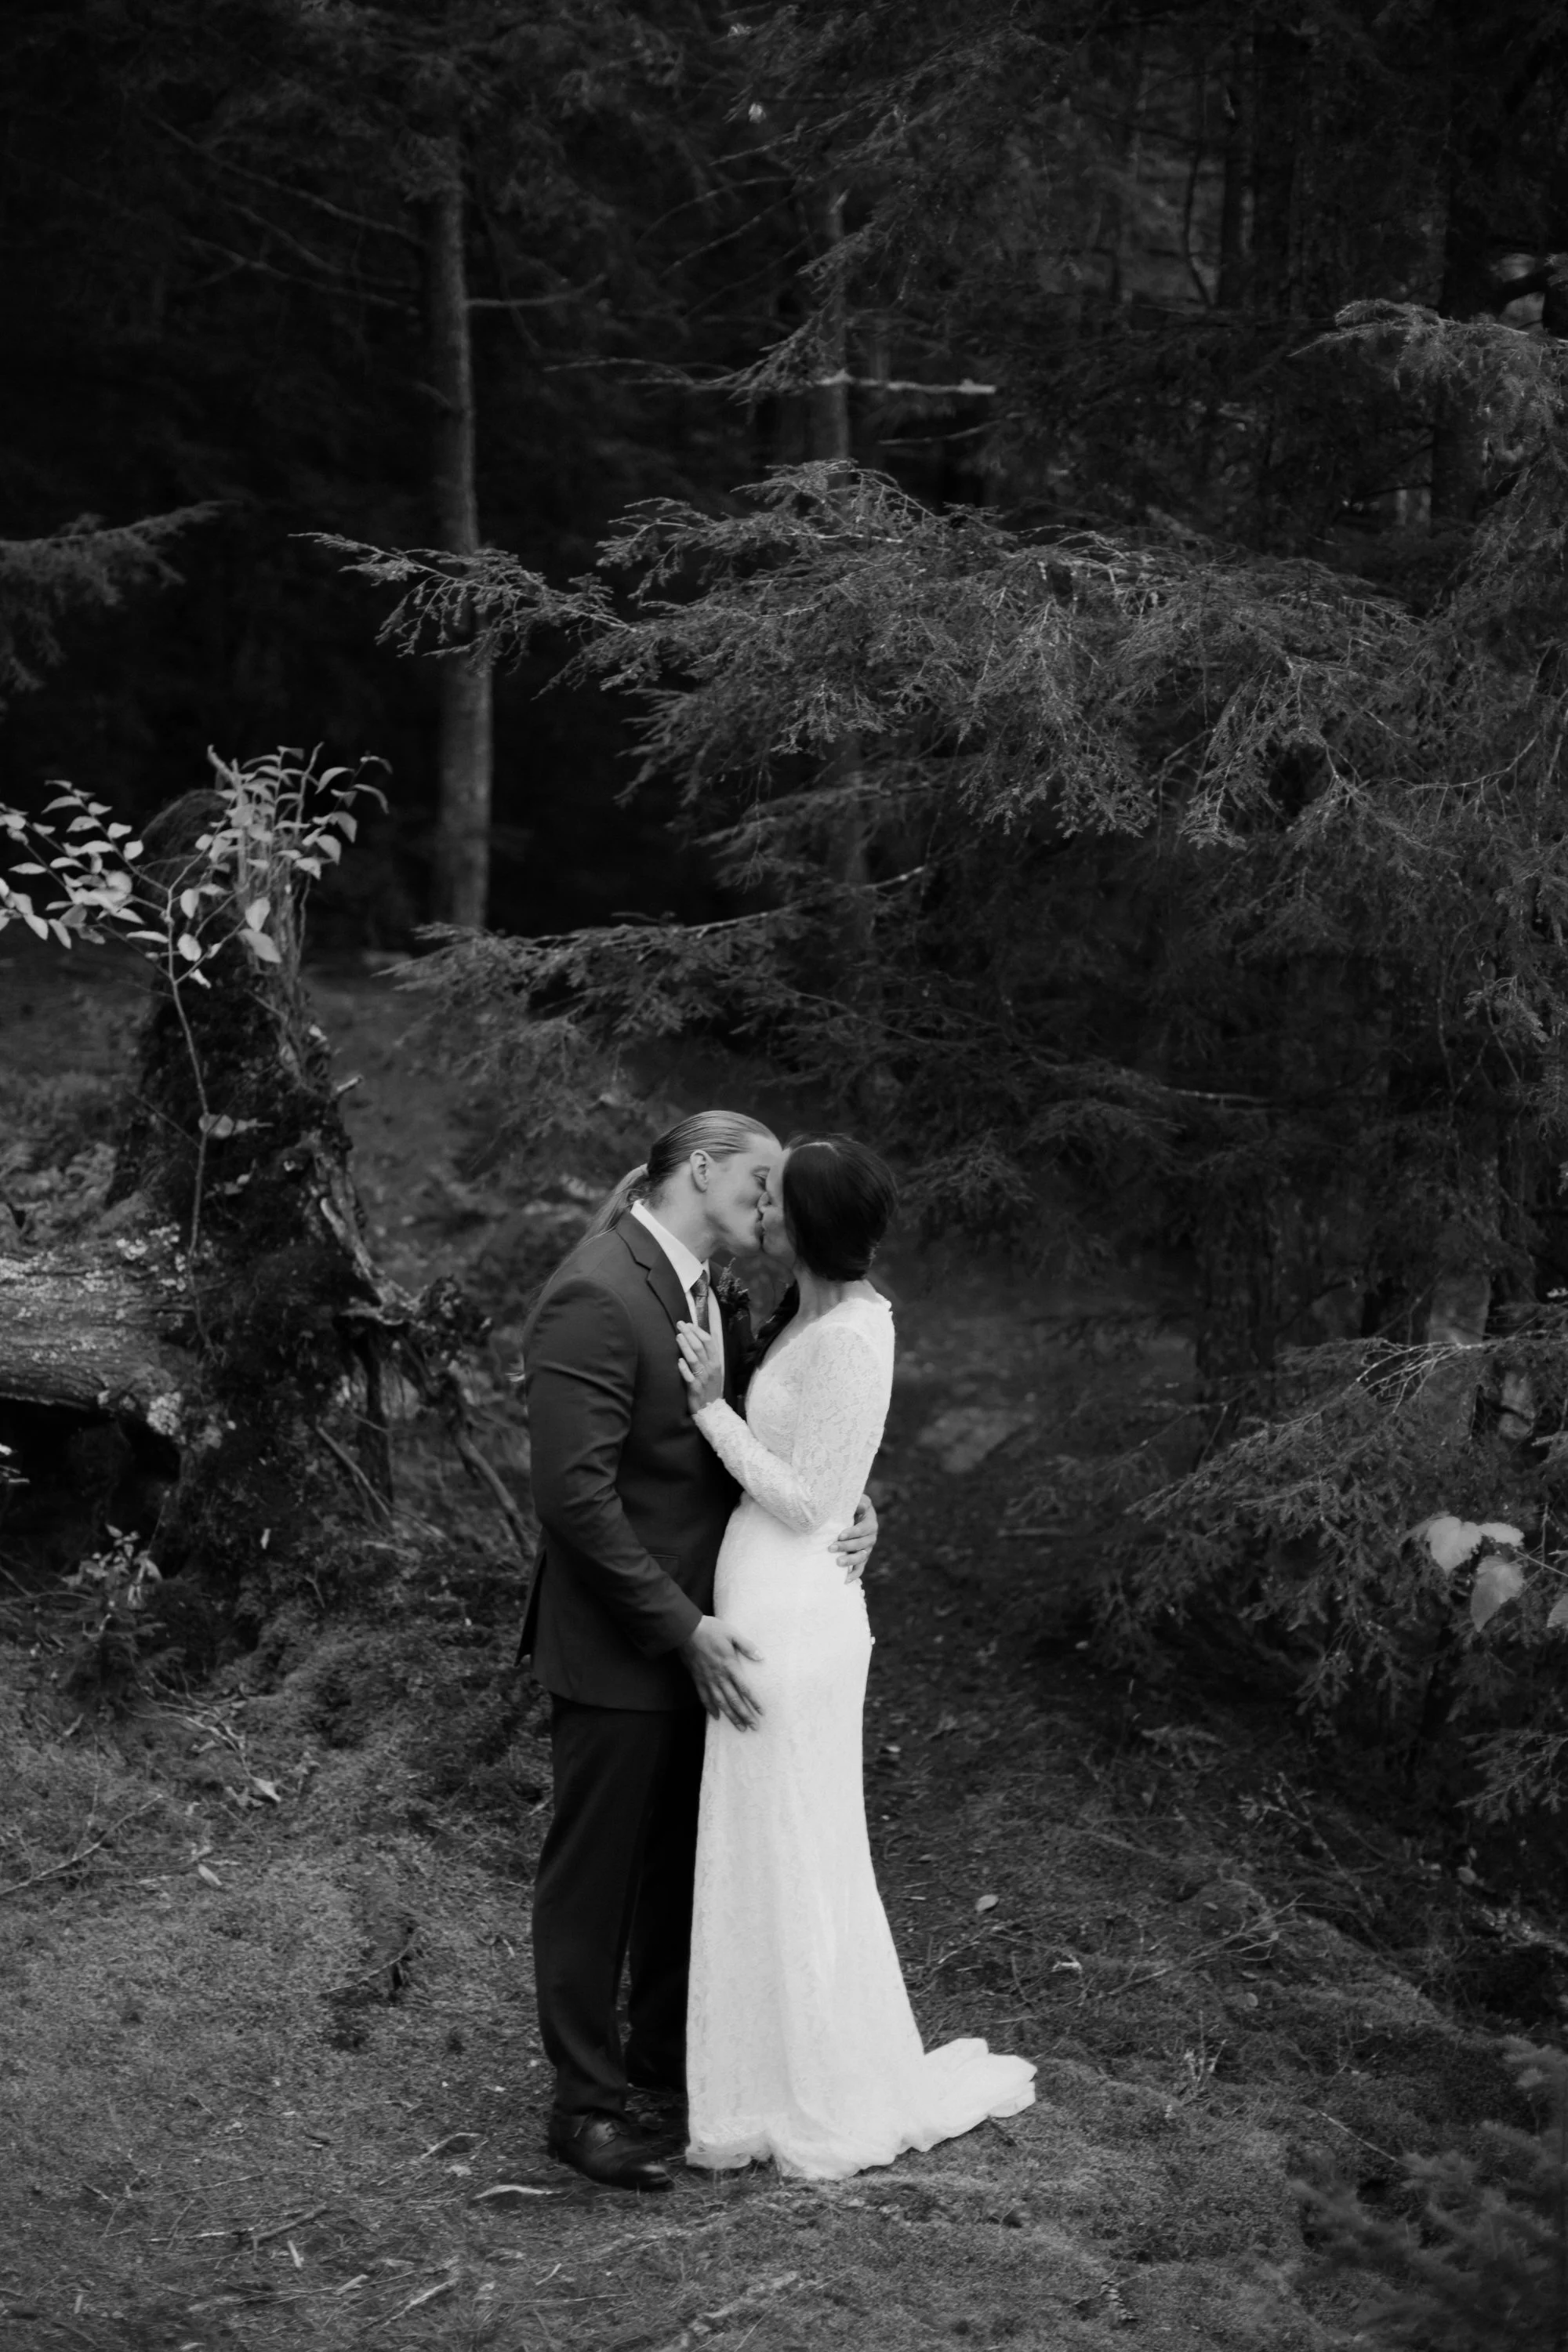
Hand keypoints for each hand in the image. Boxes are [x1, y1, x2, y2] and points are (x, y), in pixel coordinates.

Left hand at [676, 1319, 725, 1412]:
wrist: (712, 1410)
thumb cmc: (711, 1387)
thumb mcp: (715, 1370)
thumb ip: (710, 1354)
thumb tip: (705, 1337)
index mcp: (716, 1362)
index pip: (709, 1342)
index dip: (699, 1331)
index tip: (689, 1323)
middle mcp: (711, 1369)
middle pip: (700, 1348)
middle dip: (690, 1334)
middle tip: (680, 1324)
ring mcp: (703, 1379)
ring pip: (694, 1360)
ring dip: (686, 1347)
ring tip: (678, 1336)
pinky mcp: (695, 1390)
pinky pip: (690, 1378)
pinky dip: (685, 1369)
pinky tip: (679, 1361)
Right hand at [680, 1615, 763, 1729]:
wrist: (686, 1630)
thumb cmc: (711, 1630)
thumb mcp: (732, 1633)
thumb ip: (746, 1646)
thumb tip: (761, 1657)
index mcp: (730, 1665)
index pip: (745, 1688)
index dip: (754, 1701)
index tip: (762, 1712)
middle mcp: (719, 1676)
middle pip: (734, 1700)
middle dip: (745, 1715)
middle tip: (754, 1727)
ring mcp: (707, 1679)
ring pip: (721, 1703)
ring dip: (731, 1716)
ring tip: (740, 1727)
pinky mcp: (697, 1679)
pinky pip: (704, 1697)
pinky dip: (711, 1708)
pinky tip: (717, 1716)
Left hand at [833, 1492, 878, 1584]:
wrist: (853, 1516)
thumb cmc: (853, 1507)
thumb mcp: (858, 1501)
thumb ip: (860, 1502)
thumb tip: (861, 1506)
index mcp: (871, 1523)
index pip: (863, 1529)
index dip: (853, 1533)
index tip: (840, 1535)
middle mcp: (871, 1538)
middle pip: (861, 1545)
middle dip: (846, 1547)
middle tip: (831, 1548)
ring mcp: (867, 1549)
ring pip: (861, 1557)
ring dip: (849, 1560)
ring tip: (837, 1563)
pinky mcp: (862, 1558)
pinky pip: (860, 1568)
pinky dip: (854, 1575)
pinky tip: (845, 1580)